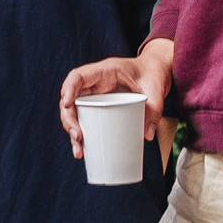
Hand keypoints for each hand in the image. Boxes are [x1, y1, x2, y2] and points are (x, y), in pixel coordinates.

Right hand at [58, 40, 175, 160]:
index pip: (78, 76)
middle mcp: (94, 83)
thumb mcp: (155, 87)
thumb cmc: (152, 74)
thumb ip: (155, 107)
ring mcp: (94, 96)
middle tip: (78, 137)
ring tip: (79, 151)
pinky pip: (84, 119)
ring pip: (74, 112)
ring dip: (72, 131)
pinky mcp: (98, 107)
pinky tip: (83, 150)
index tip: (67, 104)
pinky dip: (81, 135)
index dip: (68, 88)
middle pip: (71, 99)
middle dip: (69, 119)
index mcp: (104, 71)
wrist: (154, 72)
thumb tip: (147, 134)